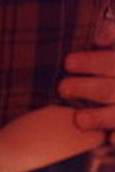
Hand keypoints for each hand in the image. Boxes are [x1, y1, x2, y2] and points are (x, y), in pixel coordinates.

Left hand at [59, 9, 114, 133]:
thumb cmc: (114, 60)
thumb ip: (110, 32)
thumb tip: (98, 38)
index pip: (110, 61)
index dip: (90, 62)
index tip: (66, 63)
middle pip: (109, 89)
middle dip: (86, 89)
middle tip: (61, 88)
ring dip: (100, 117)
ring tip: (78, 120)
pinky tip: (109, 138)